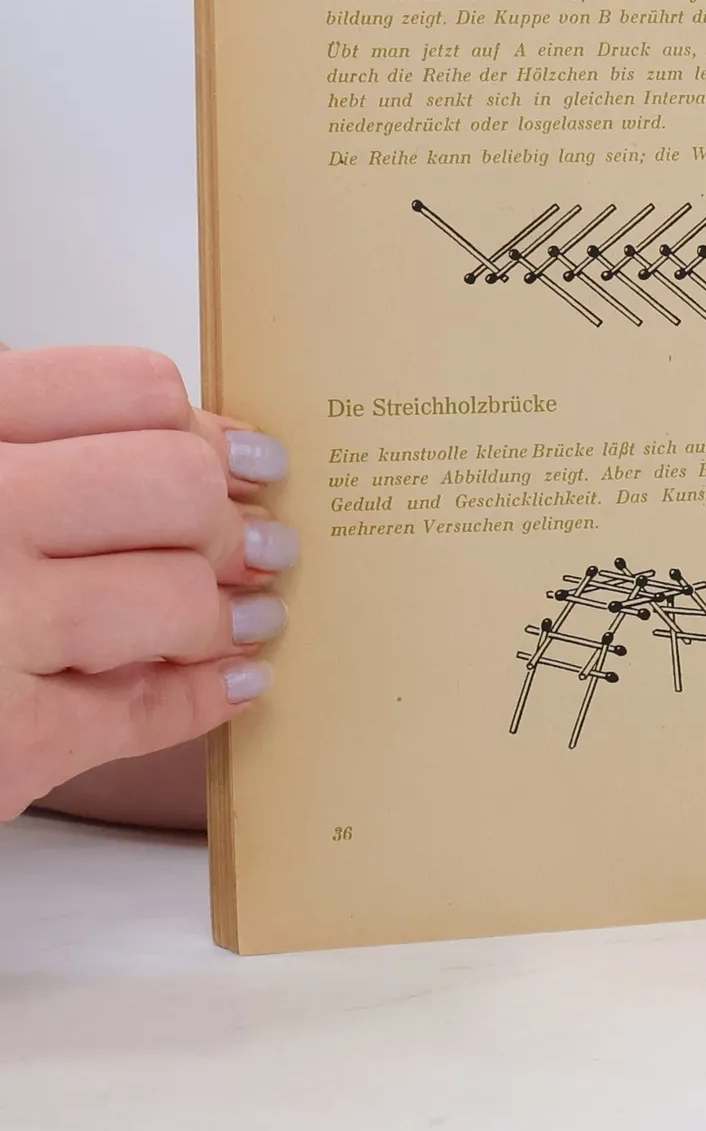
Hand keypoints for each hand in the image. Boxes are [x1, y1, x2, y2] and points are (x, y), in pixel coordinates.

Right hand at [0, 345, 294, 824]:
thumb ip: (27, 441)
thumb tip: (193, 445)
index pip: (131, 391)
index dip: (204, 429)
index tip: (238, 456)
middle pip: (178, 485)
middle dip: (230, 517)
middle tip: (255, 539)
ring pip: (180, 595)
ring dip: (228, 613)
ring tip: (247, 614)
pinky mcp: (3, 739)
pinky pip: (146, 709)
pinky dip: (207, 697)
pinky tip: (233, 682)